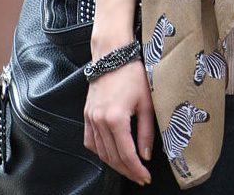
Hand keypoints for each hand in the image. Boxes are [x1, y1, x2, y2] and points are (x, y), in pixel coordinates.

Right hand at [82, 0, 152, 184]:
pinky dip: (100, 151)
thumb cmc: (133, 74)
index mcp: (115, 119)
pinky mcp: (87, 114)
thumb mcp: (146, 103)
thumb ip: (146, 131)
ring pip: (100, 151)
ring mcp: (90, 118)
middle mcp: (99, 121)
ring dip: (114, 163)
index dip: (136, 169)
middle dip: (126, 170)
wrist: (112, 55)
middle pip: (112, 156)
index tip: (146, 177)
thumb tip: (146, 155)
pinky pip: (90, 141)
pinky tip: (110, 154)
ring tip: (128, 168)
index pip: (126, 154)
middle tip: (139, 177)